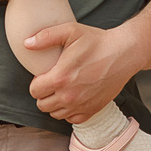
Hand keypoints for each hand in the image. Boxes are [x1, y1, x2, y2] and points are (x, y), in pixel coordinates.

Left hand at [22, 21, 139, 122]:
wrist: (124, 53)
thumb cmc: (97, 41)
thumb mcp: (71, 31)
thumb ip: (46, 36)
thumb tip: (26, 43)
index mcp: (60, 78)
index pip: (34, 91)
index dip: (36, 83)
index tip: (44, 76)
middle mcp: (69, 96)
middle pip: (42, 105)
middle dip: (43, 94)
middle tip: (52, 83)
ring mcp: (81, 105)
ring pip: (55, 114)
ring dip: (55, 104)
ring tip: (62, 90)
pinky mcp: (93, 110)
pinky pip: (72, 119)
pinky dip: (69, 112)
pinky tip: (73, 98)